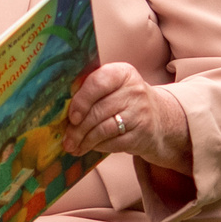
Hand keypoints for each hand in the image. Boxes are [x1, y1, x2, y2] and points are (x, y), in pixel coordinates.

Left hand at [65, 63, 193, 176]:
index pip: (98, 82)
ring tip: (73, 147)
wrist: (161, 118)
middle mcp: (134, 90)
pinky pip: (114, 142)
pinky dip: (98, 147)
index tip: (71, 117)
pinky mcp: (143, 132)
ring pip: (104, 129)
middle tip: (66, 140)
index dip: (81, 101)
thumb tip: (59, 109)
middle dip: (78, 129)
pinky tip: (90, 148)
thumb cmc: (125, 101)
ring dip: (85, 141)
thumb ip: (90, 92)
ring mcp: (141, 112)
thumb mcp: (113, 88)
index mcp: (122, 73)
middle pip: (98, 111)